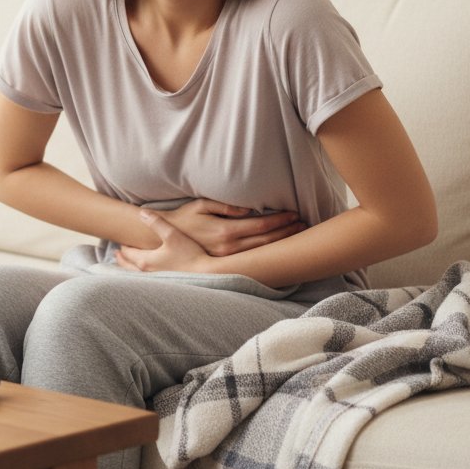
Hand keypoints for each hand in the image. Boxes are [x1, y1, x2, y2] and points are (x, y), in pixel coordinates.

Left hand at [117, 210, 209, 272]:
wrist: (206, 273)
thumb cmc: (189, 253)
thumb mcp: (172, 234)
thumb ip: (156, 222)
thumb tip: (141, 213)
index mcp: (145, 260)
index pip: (128, 252)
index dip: (123, 245)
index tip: (120, 239)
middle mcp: (147, 272)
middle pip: (128, 265)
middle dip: (122, 258)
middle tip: (116, 253)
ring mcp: (155, 280)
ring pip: (135, 274)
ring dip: (129, 268)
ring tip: (126, 264)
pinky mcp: (164, 284)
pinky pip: (145, 279)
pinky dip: (139, 275)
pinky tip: (144, 273)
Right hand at [157, 199, 303, 256]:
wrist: (165, 238)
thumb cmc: (184, 218)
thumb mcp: (201, 205)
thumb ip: (225, 206)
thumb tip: (248, 209)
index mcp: (224, 231)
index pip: (260, 226)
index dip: (280, 220)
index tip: (294, 214)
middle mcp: (228, 248)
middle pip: (265, 242)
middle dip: (287, 233)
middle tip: (304, 224)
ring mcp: (227, 258)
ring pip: (261, 252)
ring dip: (280, 244)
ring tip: (297, 235)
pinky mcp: (224, 263)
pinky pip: (251, 259)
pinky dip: (267, 253)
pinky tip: (278, 249)